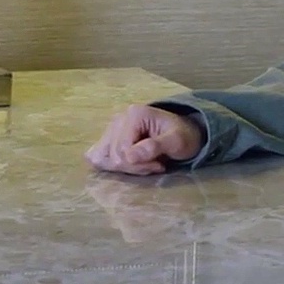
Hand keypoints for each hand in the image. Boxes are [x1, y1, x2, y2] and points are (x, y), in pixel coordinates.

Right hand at [85, 104, 203, 174]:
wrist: (185, 133)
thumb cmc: (184, 136)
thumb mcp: (177, 142)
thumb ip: (155, 147)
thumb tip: (129, 156)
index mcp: (134, 115)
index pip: (123, 150)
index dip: (139, 164)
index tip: (159, 164)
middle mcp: (118, 119)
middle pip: (113, 156)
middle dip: (135, 167)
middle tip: (154, 164)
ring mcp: (111, 129)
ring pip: (103, 158)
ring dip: (124, 168)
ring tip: (145, 164)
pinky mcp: (108, 139)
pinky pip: (98, 157)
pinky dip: (112, 166)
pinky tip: (130, 164)